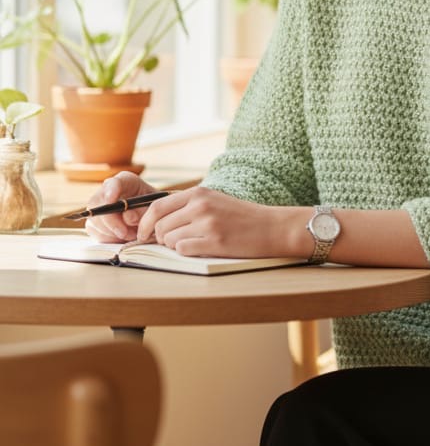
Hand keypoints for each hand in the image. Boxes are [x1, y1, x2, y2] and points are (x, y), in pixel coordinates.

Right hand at [84, 172, 158, 242]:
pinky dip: (109, 238)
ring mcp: (98, 206)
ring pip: (95, 220)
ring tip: (131, 234)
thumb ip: (143, 212)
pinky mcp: (94, 222)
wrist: (150, 220)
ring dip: (112, 232)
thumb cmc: (153, 210)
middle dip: (111, 221)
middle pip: (98, 203)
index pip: (114, 183)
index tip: (111, 201)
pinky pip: (95, 232)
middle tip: (126, 233)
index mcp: (126, 181)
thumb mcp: (154, 209)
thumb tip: (127, 217)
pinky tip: (122, 237)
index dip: (111, 190)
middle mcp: (108, 190)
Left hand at [136, 186, 297, 258]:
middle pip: (160, 226)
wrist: (271, 227)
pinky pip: (183, 250)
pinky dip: (187, 252)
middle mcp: (200, 206)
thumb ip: (187, 205)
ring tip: (194, 243)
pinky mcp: (215, 242)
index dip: (144, 223)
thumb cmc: (241, 217)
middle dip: (160, 238)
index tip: (142, 234)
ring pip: (169, 240)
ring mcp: (208, 224)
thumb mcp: (214, 200)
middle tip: (171, 242)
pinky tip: (202, 248)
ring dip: (175, 245)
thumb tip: (154, 222)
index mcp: (198, 193)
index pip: (156, 207)